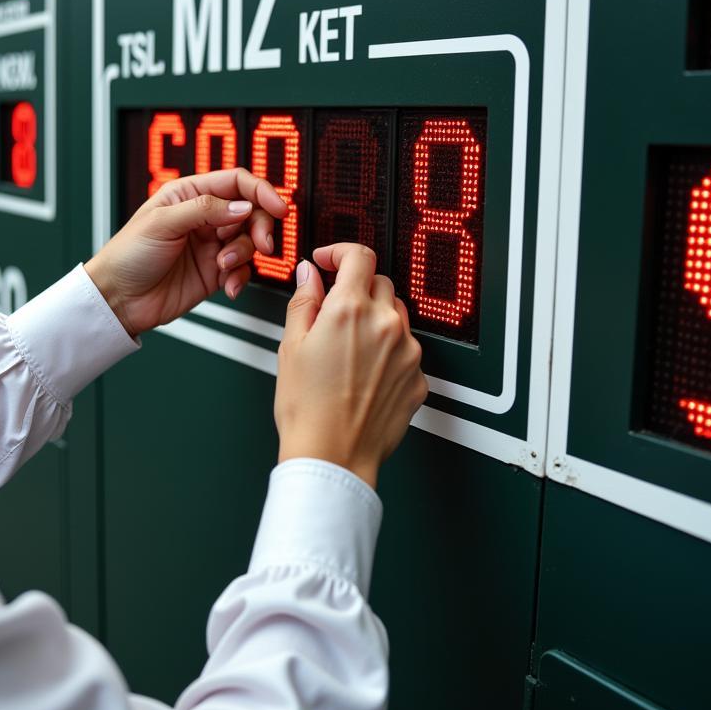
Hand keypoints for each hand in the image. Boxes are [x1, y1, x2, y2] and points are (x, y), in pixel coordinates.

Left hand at [84, 168, 286, 337]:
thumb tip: (243, 207)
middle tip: (261, 243)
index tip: (278, 207)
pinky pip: (243, 269)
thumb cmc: (128, 255)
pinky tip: (228, 285)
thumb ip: (205, 210)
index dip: (261, 191)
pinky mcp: (216, 272)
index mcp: (190, 195)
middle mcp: (204, 218)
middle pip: (251, 211)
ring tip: (223, 266)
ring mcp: (212, 245)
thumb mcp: (162, 223)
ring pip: (249, 241)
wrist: (119, 299)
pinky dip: (241, 277)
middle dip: (260, 226)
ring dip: (244, 254)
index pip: (236, 183)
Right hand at [274, 244, 428, 489]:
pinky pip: (406, 350)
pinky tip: (364, 375)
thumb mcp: (291, 347)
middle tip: (334, 310)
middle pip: (380, 282)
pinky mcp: (418, 377)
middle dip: (357, 288)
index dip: (341, 252)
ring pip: (397, 315)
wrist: (332, 457)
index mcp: (350, 310)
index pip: (359, 256)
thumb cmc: (307, 409)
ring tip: (349, 348)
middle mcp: (385, 325)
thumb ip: (304, 301)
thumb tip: (311, 274)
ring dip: (376, 318)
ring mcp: (407, 352)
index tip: (329, 261)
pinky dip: (388, 352)